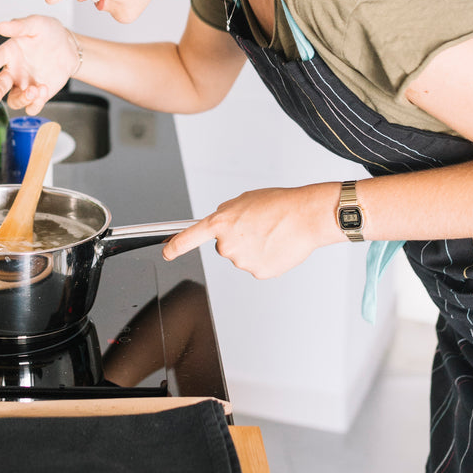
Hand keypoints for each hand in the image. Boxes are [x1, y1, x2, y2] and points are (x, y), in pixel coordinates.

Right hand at [0, 16, 80, 113]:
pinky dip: (35, 104)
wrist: (69, 47)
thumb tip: (1, 26)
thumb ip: (20, 26)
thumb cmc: (50, 33)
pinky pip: (31, 107)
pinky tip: (43, 90)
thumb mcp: (37, 24)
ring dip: (21, 98)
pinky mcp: (38, 95)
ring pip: (14, 100)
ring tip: (34, 90)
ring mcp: (25, 85)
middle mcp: (14, 72)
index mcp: (9, 53)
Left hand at [162, 184, 340, 278]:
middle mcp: (227, 245)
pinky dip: (265, 258)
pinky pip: (256, 266)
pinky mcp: (258, 272)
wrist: (306, 217)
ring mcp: (242, 261)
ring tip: (271, 234)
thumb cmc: (280, 204)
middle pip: (224, 246)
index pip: (190, 237)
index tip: (166, 252)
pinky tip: (276, 245)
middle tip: (257, 227)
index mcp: (221, 222)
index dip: (175, 246)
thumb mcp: (245, 199)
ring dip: (253, 247)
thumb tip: (221, 220)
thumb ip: (227, 212)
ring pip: (242, 257)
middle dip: (237, 238)